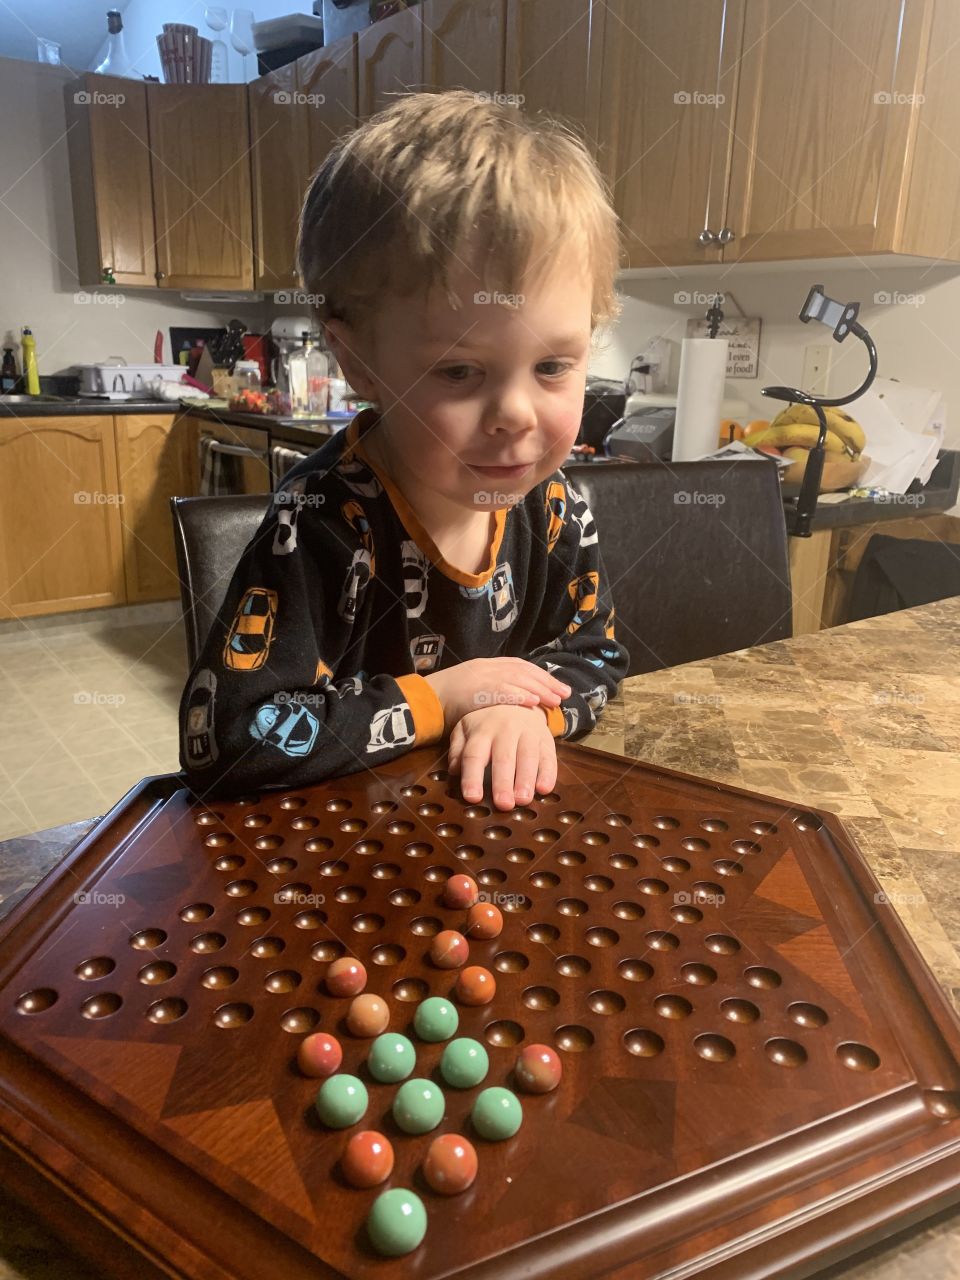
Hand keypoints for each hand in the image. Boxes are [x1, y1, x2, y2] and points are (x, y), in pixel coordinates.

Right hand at [425, 658, 569, 735]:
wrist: (423, 698)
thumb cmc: (446, 699)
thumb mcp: (473, 689)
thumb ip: (492, 690)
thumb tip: (516, 701)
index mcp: (487, 665)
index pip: (520, 666)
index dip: (541, 675)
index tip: (558, 686)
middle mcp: (487, 667)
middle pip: (523, 671)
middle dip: (546, 681)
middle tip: (565, 693)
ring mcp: (481, 677)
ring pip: (516, 679)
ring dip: (539, 688)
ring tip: (555, 699)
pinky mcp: (475, 690)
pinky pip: (500, 691)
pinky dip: (518, 695)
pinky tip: (533, 702)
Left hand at [447, 704, 557, 810]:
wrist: (518, 702)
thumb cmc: (486, 724)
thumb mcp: (465, 730)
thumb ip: (458, 750)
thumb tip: (454, 771)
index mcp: (481, 731)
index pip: (474, 755)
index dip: (472, 777)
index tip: (473, 797)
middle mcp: (505, 730)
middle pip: (504, 757)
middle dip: (503, 782)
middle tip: (504, 804)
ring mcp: (528, 733)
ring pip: (528, 756)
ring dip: (526, 779)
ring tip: (523, 800)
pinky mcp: (546, 739)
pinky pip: (548, 756)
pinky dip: (548, 773)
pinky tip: (544, 789)